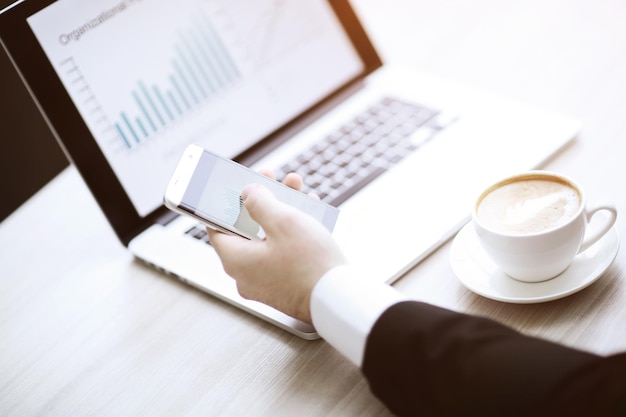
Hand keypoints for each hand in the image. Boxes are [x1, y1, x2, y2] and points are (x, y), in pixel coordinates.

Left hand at [207, 174, 346, 323]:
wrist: (339, 300)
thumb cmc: (310, 265)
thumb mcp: (283, 221)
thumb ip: (259, 202)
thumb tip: (248, 194)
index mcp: (236, 260)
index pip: (217, 226)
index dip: (228, 202)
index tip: (240, 187)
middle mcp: (246, 275)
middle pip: (247, 230)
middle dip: (263, 201)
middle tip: (274, 182)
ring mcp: (266, 283)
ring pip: (268, 240)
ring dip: (281, 214)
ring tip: (299, 193)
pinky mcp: (285, 287)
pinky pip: (282, 254)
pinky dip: (291, 235)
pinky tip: (309, 216)